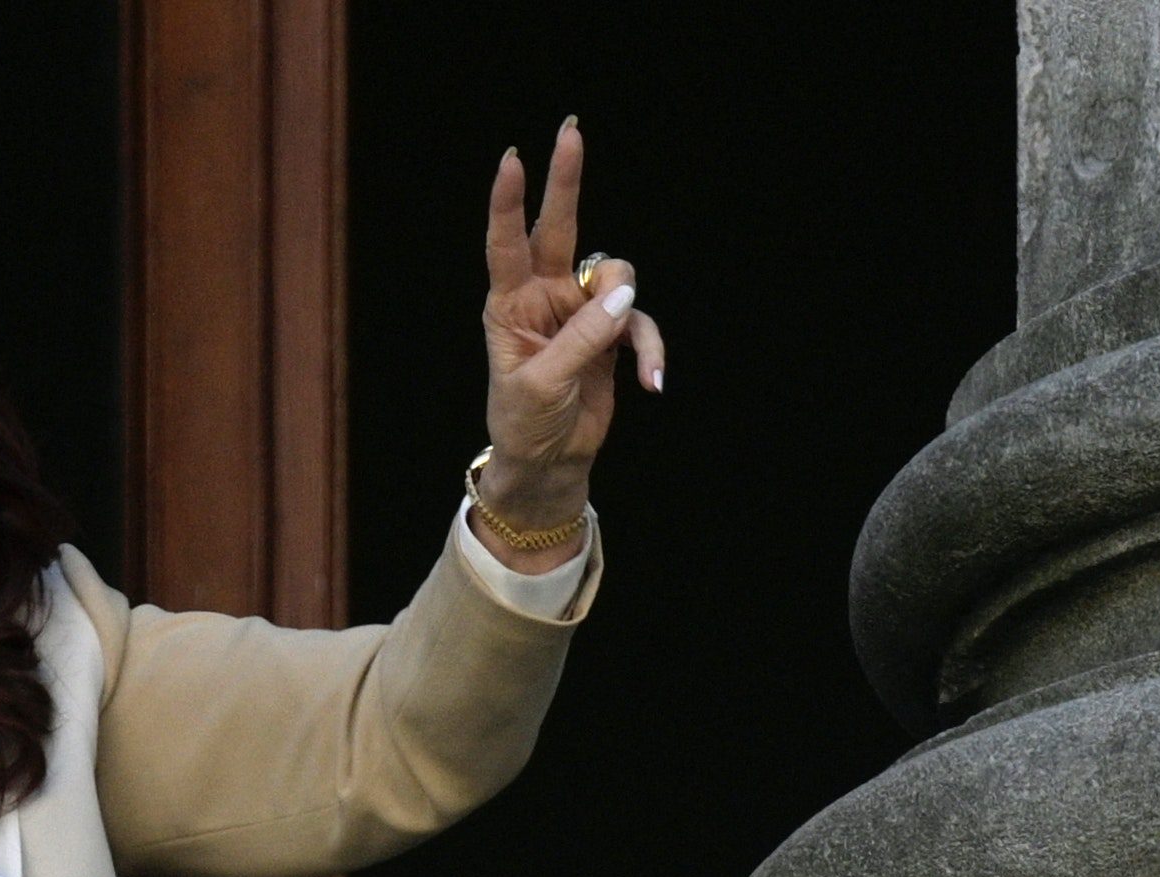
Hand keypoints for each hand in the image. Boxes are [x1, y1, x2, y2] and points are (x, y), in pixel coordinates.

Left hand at [477, 118, 665, 539]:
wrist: (549, 461)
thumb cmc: (526, 423)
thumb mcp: (543, 384)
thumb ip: (581, 338)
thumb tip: (624, 296)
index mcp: (509, 305)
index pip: (507, 244)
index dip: (509, 202)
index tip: (512, 160)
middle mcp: (544, 297)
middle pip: (560, 228)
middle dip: (566, 181)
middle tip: (570, 131)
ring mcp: (580, 312)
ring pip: (616, 276)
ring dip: (626, 309)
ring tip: (627, 354)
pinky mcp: (611, 335)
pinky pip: (640, 324)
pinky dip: (650, 349)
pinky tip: (652, 382)